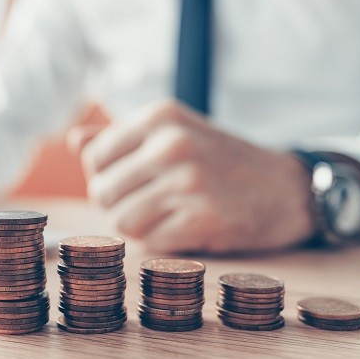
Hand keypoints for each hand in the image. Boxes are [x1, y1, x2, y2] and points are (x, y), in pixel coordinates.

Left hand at [71, 100, 313, 253]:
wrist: (285, 187)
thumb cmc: (219, 159)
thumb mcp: (175, 132)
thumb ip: (122, 137)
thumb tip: (74, 141)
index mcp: (160, 116)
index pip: (94, 156)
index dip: (107, 174)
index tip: (133, 178)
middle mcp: (171, 144)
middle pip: (102, 192)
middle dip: (118, 204)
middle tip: (148, 201)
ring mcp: (188, 182)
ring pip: (121, 221)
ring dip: (139, 225)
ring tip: (166, 213)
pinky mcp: (202, 219)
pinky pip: (151, 242)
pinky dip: (164, 240)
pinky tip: (187, 226)